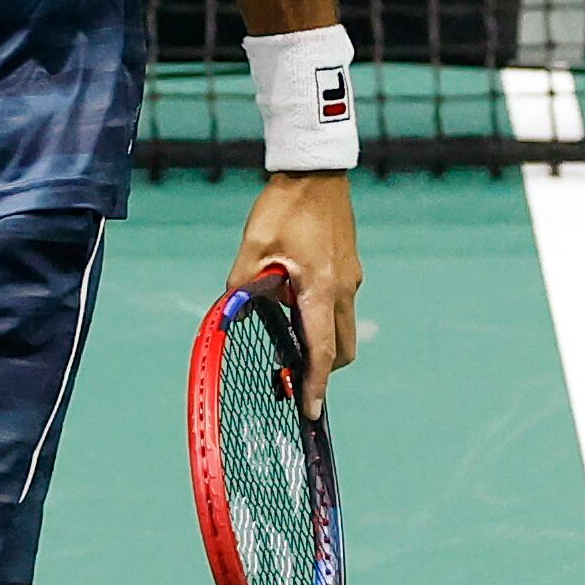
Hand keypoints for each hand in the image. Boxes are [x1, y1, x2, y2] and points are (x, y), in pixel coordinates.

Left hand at [230, 170, 358, 417]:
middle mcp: (343, 289)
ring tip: (284, 330)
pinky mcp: (348, 268)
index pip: (322, 351)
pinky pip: (338, 304)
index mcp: (321, 289)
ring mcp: (350, 278)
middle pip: (341, 348)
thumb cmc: (284, 207)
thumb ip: (243, 287)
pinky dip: (321, 316)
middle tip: (291, 372)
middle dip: (322, 368)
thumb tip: (234, 315)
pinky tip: (291, 297)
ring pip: (341, 327)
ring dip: (319, 340)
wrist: (315, 171)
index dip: (317, 385)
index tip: (312, 412)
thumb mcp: (253, 248)